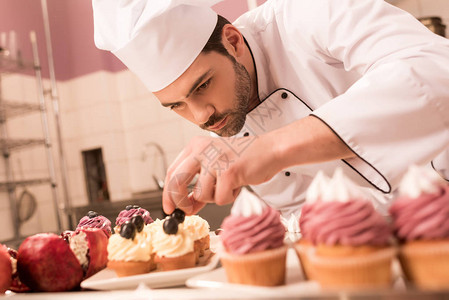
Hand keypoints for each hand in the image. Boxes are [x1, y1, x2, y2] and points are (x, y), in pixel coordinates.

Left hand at [162, 134, 279, 214]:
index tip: (169, 207)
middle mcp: (202, 150)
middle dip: (180, 201)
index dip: (167, 193)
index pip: (171, 171)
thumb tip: (186, 207)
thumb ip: (199, 185)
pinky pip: (220, 198)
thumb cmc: (245, 159)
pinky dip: (229, 197)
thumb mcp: (216, 168)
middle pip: (176, 181)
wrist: (270, 150)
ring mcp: (214, 160)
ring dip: (214, 197)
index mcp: (195, 146)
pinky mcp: (228, 171)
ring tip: (228, 186)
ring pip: (201, 194)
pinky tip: (237, 185)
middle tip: (186, 211)